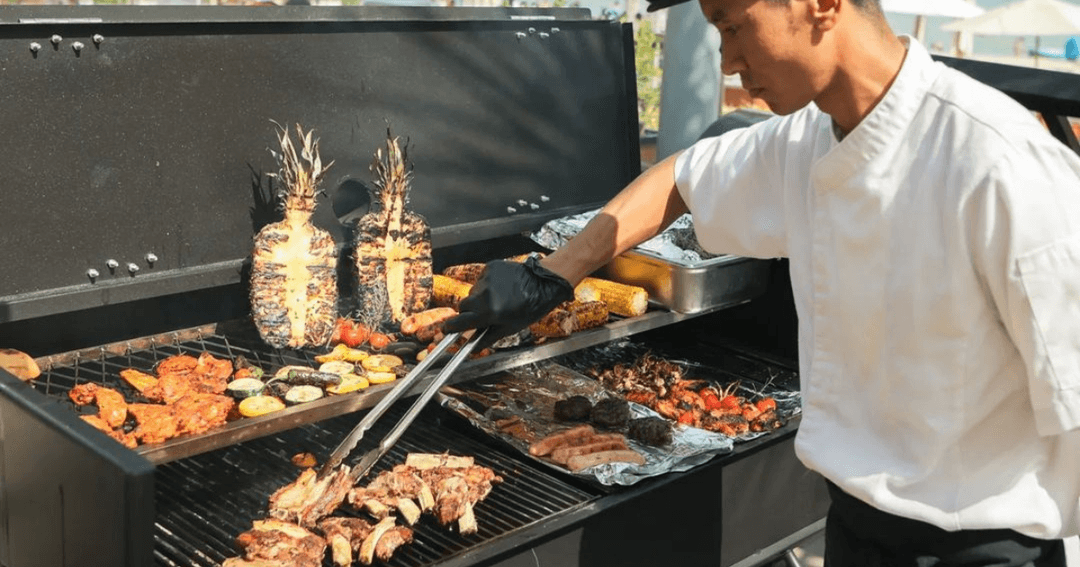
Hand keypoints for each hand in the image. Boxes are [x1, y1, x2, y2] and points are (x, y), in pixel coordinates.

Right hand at [442, 256, 573, 347]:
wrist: (543, 283)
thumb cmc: (530, 308)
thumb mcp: (509, 328)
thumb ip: (487, 338)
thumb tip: (472, 348)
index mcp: (488, 312)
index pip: (460, 321)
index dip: (451, 327)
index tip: (446, 330)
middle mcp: (484, 295)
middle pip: (463, 306)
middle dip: (469, 312)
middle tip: (483, 314)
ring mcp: (486, 279)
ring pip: (473, 292)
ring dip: (480, 297)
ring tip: (499, 299)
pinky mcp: (490, 267)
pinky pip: (481, 279)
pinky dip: (487, 285)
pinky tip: (502, 287)